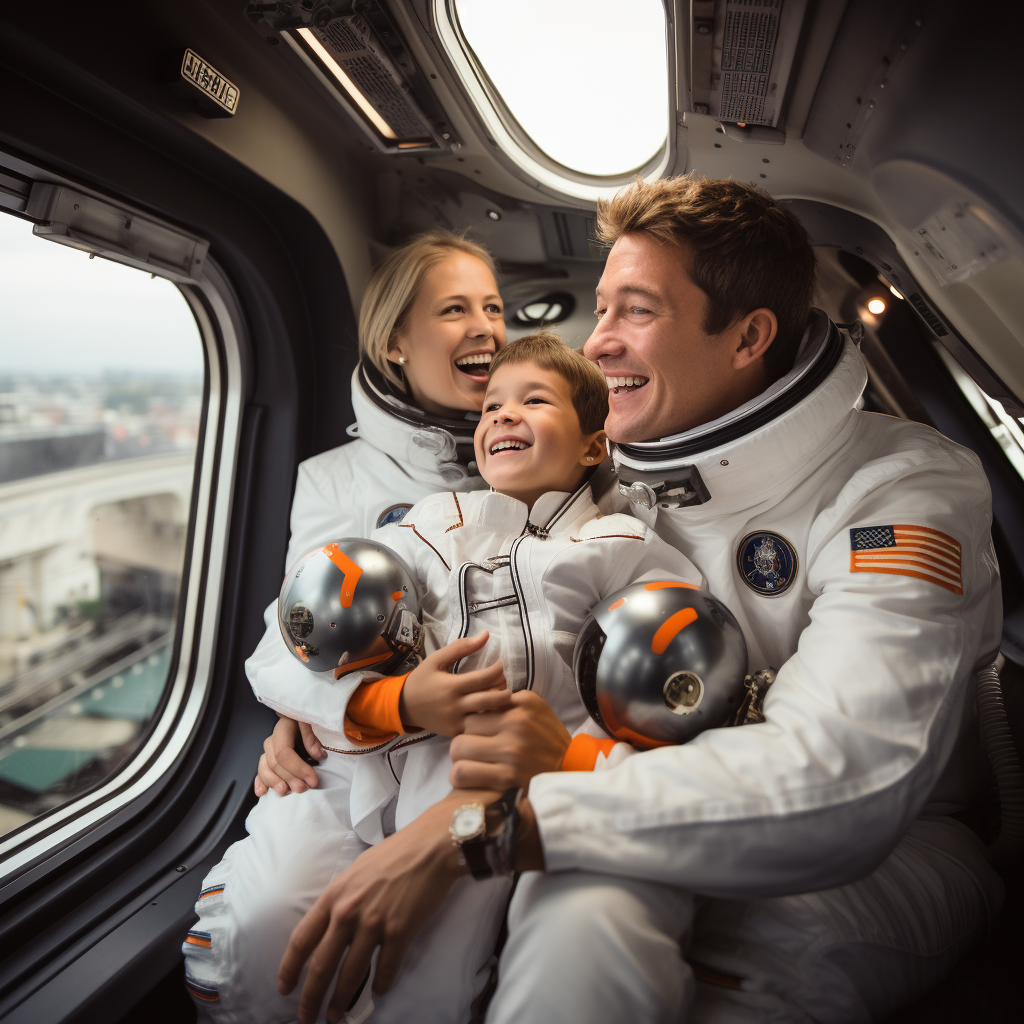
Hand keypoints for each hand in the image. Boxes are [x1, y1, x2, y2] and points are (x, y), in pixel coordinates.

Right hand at [254, 716, 325, 796]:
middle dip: (290, 778)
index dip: (298, 768)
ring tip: (286, 791)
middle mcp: (272, 740)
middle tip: (304, 788)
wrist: (302, 720)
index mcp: (283, 729)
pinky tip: (262, 792)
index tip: (313, 779)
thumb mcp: (314, 724)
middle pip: (274, 763)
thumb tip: (318, 755)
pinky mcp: (268, 759)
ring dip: (275, 783)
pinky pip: (261, 771)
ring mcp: (268, 750)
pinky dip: (260, 782)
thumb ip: (313, 738)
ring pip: (265, 769)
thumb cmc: (309, 722)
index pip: (284, 752)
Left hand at [277, 790, 486, 1023]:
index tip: (284, 988)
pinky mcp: (400, 932)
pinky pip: (386, 968)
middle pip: (321, 966)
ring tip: (336, 1016)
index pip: (302, 940)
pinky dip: (381, 984)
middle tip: (306, 1017)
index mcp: (334, 896)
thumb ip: (341, 899)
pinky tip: (379, 991)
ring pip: (351, 975)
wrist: (430, 847)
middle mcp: (348, 913)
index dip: (289, 969)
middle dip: (311, 998)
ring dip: (341, 1000)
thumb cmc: (394, 854)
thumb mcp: (355, 871)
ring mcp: (374, 924)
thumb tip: (331, 923)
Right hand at [399, 631, 510, 736]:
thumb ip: (461, 647)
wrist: (403, 706)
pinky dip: (489, 718)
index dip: (498, 670)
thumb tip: (486, 634)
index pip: (484, 678)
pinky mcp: (456, 733)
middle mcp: (456, 706)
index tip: (500, 665)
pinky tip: (492, 710)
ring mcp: (457, 722)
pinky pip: (479, 727)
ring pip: (488, 716)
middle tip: (505, 681)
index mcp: (451, 686)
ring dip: (499, 705)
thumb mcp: (436, 659)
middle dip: (504, 689)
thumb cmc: (422, 680)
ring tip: (502, 695)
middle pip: (490, 699)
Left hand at [448, 691, 571, 790]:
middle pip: (464, 726)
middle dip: (465, 736)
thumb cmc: (546, 735)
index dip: (473, 718)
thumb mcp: (534, 706)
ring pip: (458, 748)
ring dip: (460, 756)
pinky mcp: (506, 777)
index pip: (477, 705)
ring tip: (470, 759)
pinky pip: (463, 772)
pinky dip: (460, 775)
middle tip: (474, 745)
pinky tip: (469, 774)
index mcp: (521, 705)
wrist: (569, 766)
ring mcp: (510, 752)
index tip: (479, 728)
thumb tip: (477, 694)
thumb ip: (506, 699)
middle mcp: (516, 725)